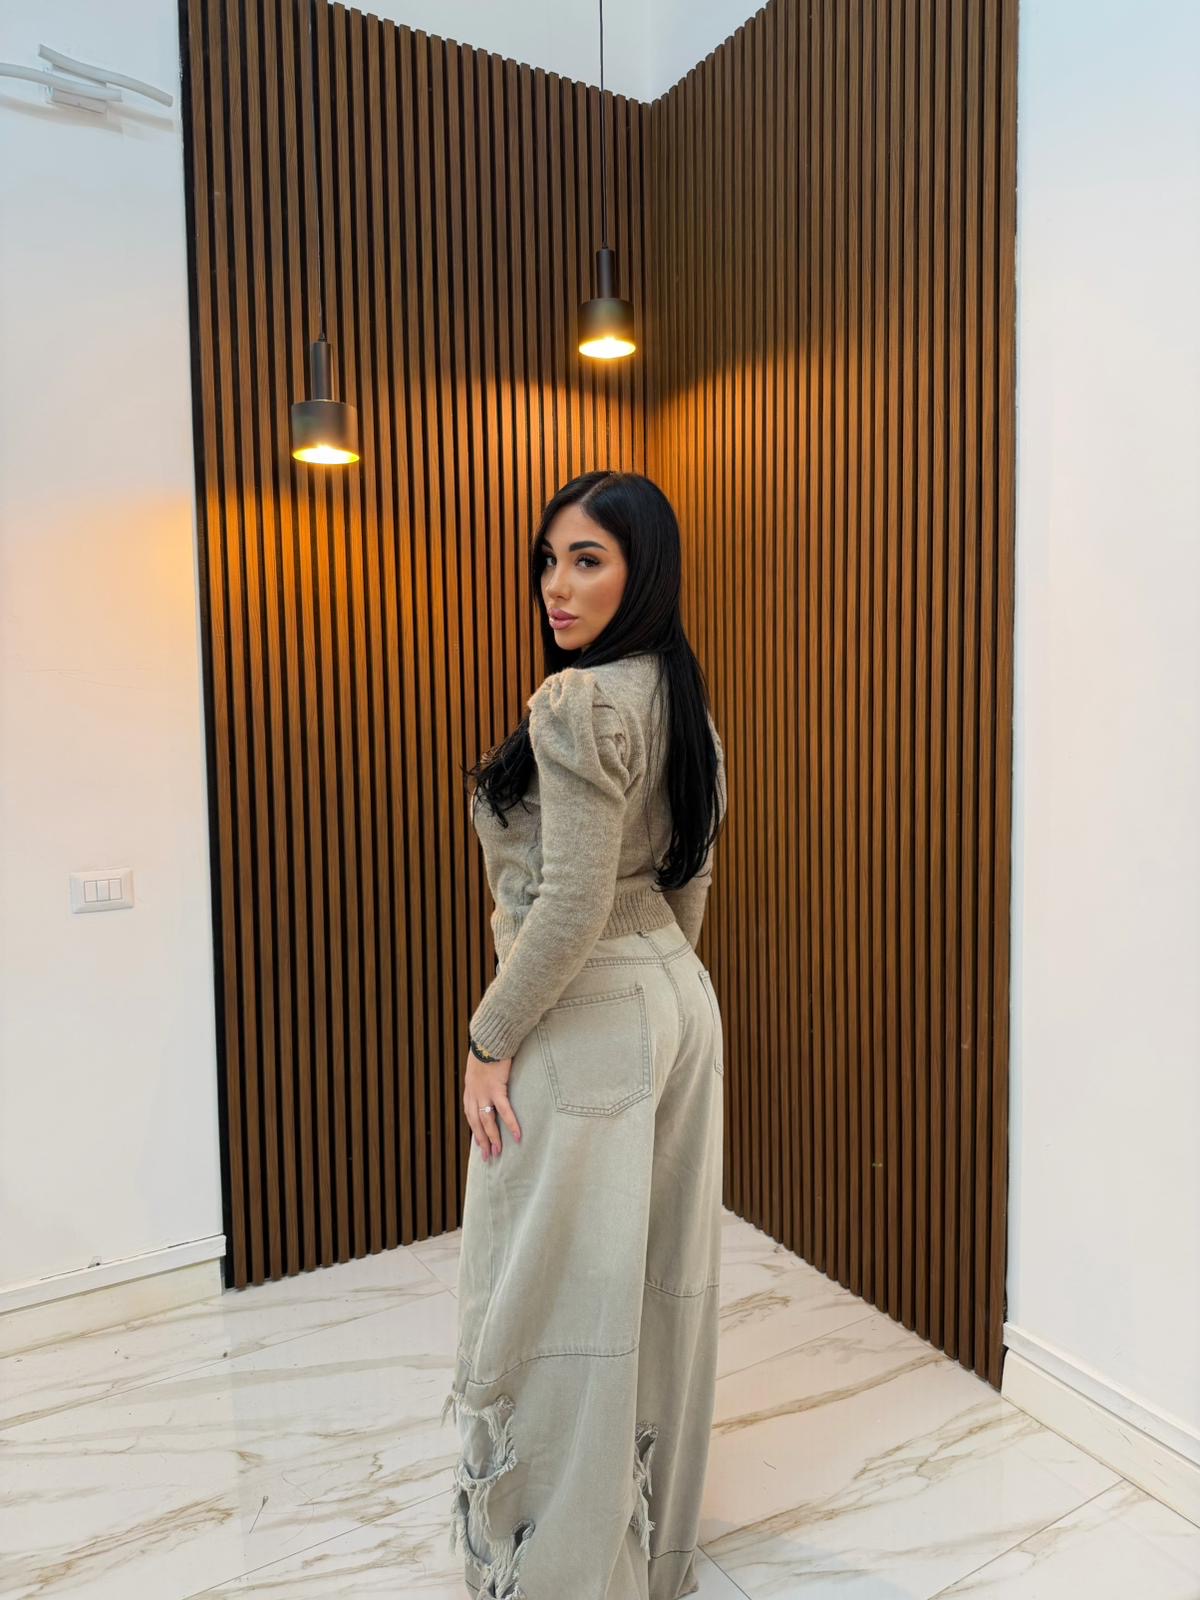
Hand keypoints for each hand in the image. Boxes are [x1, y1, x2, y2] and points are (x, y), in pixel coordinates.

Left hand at [463, 1046, 521, 1160]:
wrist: (488, 1039)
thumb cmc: (487, 1048)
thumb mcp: (479, 1064)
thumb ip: (484, 1075)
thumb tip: (491, 1077)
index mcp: (470, 1088)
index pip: (470, 1114)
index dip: (474, 1129)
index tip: (478, 1142)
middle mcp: (474, 1093)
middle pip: (476, 1122)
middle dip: (482, 1141)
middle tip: (487, 1156)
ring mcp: (484, 1092)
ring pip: (487, 1121)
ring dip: (493, 1138)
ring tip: (498, 1152)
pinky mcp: (496, 1089)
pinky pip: (505, 1111)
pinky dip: (511, 1124)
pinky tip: (517, 1135)